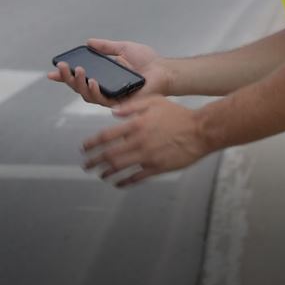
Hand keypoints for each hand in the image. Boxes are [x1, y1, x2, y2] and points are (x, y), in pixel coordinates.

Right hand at [46, 38, 172, 107]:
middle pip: (78, 87)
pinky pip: (102, 100)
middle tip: (62, 67)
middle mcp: (104, 88)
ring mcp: (110, 97)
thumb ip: (106, 46)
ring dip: (78, 83)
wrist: (164, 71)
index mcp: (103, 76)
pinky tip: (92, 81)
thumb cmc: (148, 62)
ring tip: (77, 71)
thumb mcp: (123, 48)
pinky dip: (94, 91)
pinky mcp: (119, 104)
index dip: (64, 76)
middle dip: (67, 78)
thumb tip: (89, 42)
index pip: (79, 77)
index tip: (51, 72)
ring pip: (86, 95)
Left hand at [81, 96, 208, 186]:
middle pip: (109, 154)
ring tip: (99, 174)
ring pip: (120, 167)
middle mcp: (138, 142)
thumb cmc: (178, 114)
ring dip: (106, 172)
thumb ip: (131, 106)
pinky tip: (118, 183)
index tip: (84, 147)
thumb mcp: (154, 101)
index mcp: (136, 125)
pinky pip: (137, 178)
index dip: (92, 143)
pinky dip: (125, 181)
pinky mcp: (157, 168)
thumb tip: (112, 112)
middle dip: (94, 160)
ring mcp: (147, 156)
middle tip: (86, 164)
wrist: (200, 131)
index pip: (106, 136)